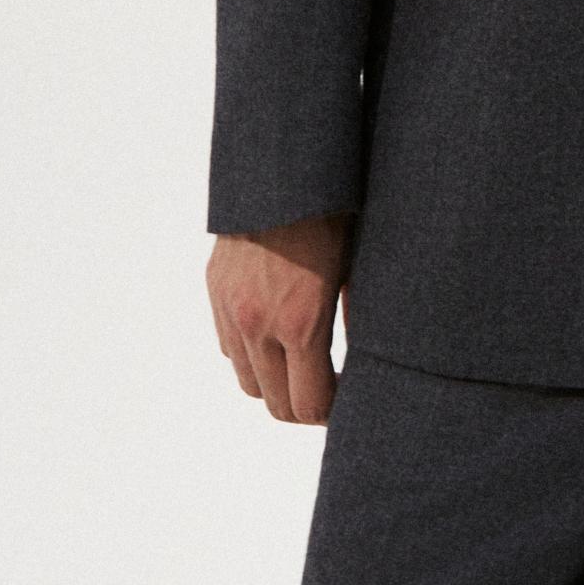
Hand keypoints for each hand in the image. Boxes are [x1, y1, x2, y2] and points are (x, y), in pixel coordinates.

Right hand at [207, 211, 353, 424]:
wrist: (281, 170)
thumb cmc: (333, 214)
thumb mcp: (358, 268)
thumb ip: (356, 321)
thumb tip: (368, 364)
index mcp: (301, 322)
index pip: (307, 407)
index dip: (330, 413)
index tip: (345, 401)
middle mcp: (258, 325)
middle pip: (276, 404)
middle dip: (304, 406)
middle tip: (328, 391)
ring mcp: (231, 311)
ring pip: (248, 381)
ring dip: (275, 383)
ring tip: (302, 365)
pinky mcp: (215, 292)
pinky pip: (229, 346)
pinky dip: (251, 353)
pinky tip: (276, 333)